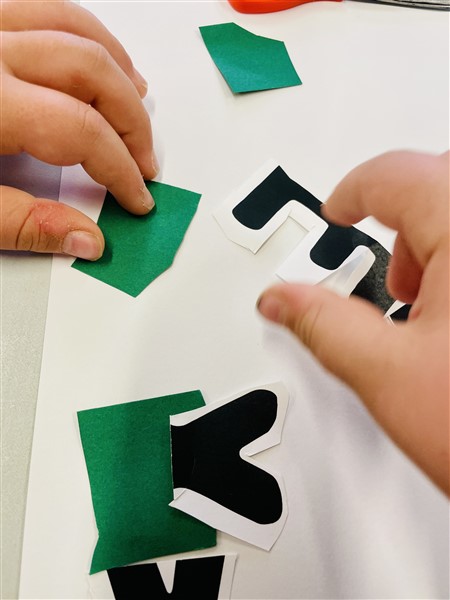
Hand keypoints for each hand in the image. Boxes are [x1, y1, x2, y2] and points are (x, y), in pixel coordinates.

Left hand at [0, 0, 157, 259]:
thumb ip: (22, 224)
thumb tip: (86, 241)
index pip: (82, 132)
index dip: (120, 170)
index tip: (137, 198)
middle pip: (93, 72)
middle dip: (132, 120)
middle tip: (144, 160)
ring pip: (76, 28)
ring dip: (119, 66)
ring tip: (140, 98)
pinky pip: (47, 10)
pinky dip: (83, 34)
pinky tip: (96, 58)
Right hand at [258, 150, 448, 494]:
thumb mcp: (389, 374)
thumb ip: (324, 324)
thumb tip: (280, 298)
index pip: (394, 176)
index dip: (353, 192)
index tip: (337, 212)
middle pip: (440, 185)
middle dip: (405, 223)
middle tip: (392, 278)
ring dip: (442, 244)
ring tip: (428, 307)